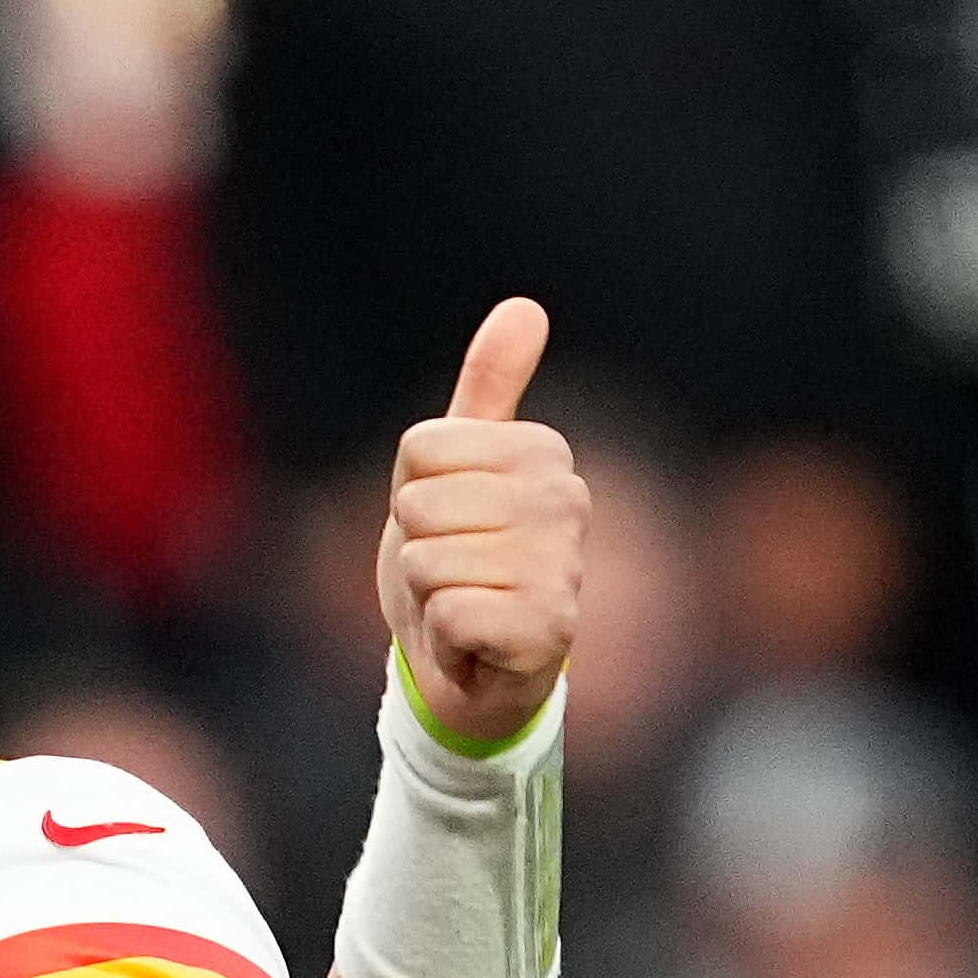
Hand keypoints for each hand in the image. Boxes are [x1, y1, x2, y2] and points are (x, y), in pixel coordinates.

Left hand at [374, 299, 581, 753]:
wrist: (469, 671)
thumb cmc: (458, 564)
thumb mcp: (452, 471)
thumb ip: (486, 391)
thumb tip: (524, 306)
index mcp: (543, 452)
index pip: (419, 447)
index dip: (410, 496)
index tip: (447, 525)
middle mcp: (567, 501)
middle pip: (420, 503)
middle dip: (416, 548)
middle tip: (451, 574)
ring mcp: (563, 565)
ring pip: (428, 560)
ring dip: (427, 595)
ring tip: (462, 605)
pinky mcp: (549, 629)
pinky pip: (449, 612)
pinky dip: (444, 636)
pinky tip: (473, 642)